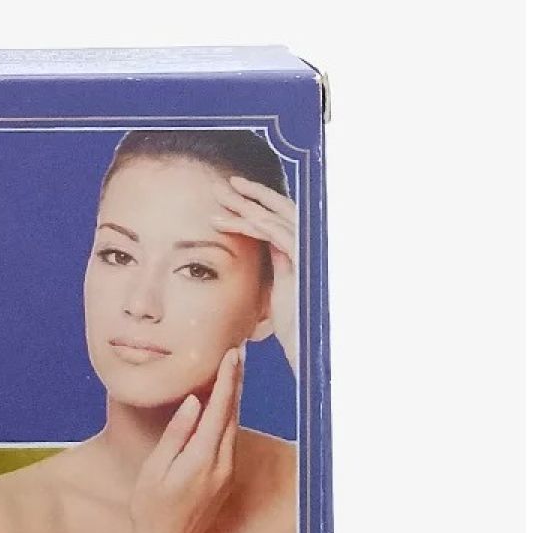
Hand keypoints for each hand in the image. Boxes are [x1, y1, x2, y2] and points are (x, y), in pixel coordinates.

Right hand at [118, 347, 242, 532]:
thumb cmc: (151, 509)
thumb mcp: (155, 469)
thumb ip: (177, 434)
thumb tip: (193, 402)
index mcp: (202, 458)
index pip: (219, 410)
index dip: (226, 380)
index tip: (231, 355)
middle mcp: (222, 464)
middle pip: (233, 414)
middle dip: (235, 383)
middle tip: (236, 355)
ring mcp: (227, 473)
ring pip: (233, 427)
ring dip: (233, 399)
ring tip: (231, 373)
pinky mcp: (225, 479)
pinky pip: (229, 440)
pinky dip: (227, 418)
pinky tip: (221, 408)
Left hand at [212, 174, 298, 374]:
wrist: (310, 349)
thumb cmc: (296, 327)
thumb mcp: (282, 292)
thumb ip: (277, 269)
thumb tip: (262, 256)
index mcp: (304, 253)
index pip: (283, 220)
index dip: (261, 205)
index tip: (236, 196)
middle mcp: (310, 248)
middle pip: (282, 211)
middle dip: (254, 196)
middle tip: (227, 184)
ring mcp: (309, 254)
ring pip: (276, 219)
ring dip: (247, 207)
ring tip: (222, 197)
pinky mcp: (304, 264)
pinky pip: (277, 236)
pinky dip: (254, 226)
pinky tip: (231, 221)